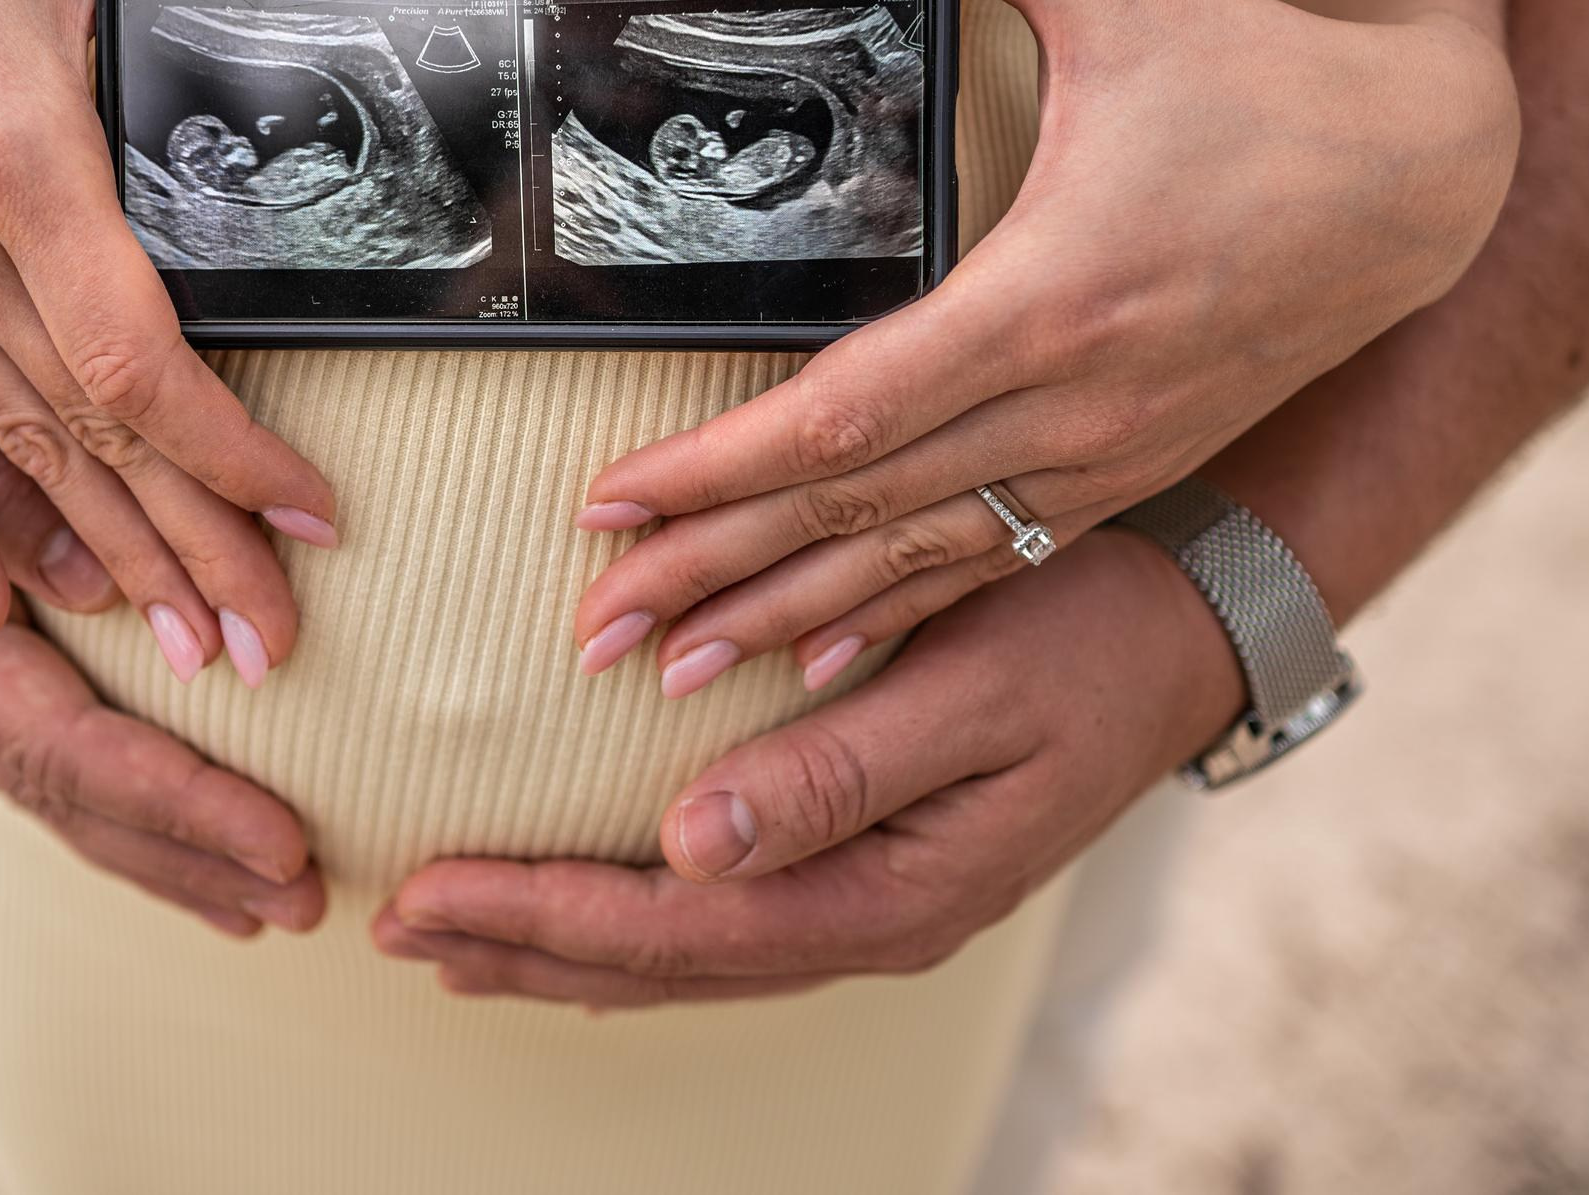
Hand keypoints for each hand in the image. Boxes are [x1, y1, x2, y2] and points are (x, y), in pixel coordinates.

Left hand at [378, 532, 1243, 1002]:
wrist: (1192, 627)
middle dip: (522, 946)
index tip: (428, 893)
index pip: (679, 926)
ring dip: (565, 947)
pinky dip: (635, 920)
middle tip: (395, 922)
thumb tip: (687, 847)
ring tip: (455, 937)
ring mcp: (874, 899)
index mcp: (890, 890)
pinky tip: (585, 908)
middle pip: (666, 960)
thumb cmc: (1090, 638)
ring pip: (689, 951)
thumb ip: (831, 773)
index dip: (543, 916)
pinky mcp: (873, 860)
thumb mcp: (971, 695)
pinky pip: (727, 916)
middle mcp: (873, 918)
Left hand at [568, 0, 1515, 695]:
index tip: (611, 502)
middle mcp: (1075, 402)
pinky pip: (989, 564)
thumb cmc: (1262, 85)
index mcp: (1053, 294)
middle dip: (718, 571)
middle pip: (858, 513)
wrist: (1424, 185)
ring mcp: (1106, 455)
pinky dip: (896, 618)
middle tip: (598, 626)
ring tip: (676, 671)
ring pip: (917, 564)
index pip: (847, 415)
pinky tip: (820, 661)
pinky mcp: (1127, 474)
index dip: (719, 469)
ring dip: (789, 618)